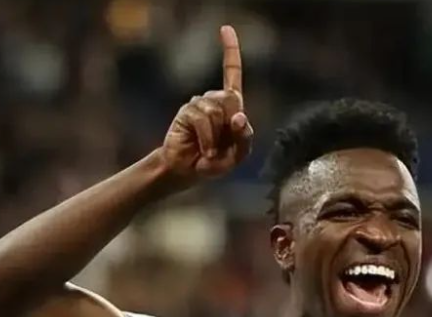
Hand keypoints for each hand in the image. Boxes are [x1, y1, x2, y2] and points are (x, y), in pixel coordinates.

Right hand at [159, 25, 253, 183]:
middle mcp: (213, 99)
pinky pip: (204, 120)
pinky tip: (203, 150)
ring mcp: (198, 104)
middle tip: (222, 145)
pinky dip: (208, 140)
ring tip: (210, 149)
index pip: (231, 73)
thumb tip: (239, 116)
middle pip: (232, 99)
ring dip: (217, 137)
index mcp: (230, 105)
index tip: (225, 28)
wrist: (187, 171)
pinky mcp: (186, 111)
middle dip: (232, 125)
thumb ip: (245, 137)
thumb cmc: (213, 162)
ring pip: (218, 112)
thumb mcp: (237, 155)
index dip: (230, 51)